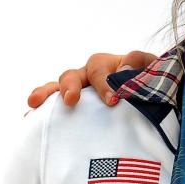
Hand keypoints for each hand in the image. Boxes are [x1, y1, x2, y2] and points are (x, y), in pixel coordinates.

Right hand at [26, 51, 155, 108]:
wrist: (152, 99)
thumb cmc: (151, 83)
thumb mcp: (153, 70)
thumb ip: (142, 63)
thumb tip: (124, 66)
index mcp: (108, 66)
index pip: (101, 70)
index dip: (105, 84)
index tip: (112, 101)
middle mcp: (88, 76)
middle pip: (72, 75)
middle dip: (69, 87)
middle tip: (70, 100)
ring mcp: (79, 91)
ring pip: (57, 88)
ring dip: (46, 93)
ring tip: (34, 102)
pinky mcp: (74, 107)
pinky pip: (54, 107)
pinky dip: (42, 111)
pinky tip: (30, 120)